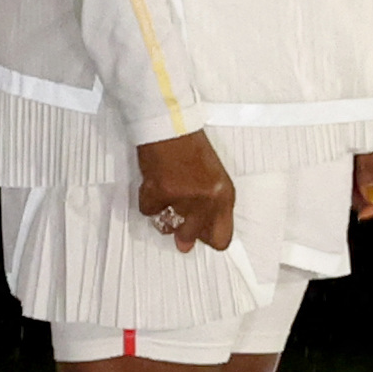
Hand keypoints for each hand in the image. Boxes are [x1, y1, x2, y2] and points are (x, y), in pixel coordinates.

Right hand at [135, 128, 237, 256]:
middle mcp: (207, 199)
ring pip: (167, 226)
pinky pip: (149, 212)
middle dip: (181, 230)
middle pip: (191, 236)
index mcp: (224, 195)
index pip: (221, 237)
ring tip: (167, 191)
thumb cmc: (191, 150)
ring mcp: (183, 197)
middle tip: (176, 211)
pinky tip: (155, 182)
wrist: (171, 129)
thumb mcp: (214, 179)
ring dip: (163, 213)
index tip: (200, 238)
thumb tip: (189, 243)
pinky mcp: (160, 192)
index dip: (208, 240)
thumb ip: (209, 210)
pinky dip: (148, 200)